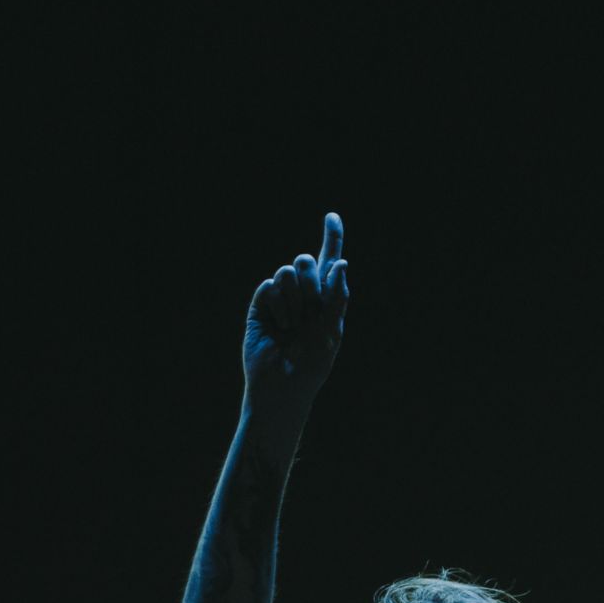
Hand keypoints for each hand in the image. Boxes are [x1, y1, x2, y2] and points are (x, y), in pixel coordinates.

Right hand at [243, 212, 348, 431]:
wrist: (283, 386)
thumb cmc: (312, 364)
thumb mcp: (332, 331)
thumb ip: (338, 296)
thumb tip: (342, 262)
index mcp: (325, 298)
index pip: (329, 261)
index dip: (332, 237)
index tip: (332, 216)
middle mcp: (303, 294)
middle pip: (305, 260)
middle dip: (311, 281)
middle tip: (311, 309)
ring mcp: (281, 298)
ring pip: (287, 271)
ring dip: (294, 299)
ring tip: (293, 325)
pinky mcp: (261, 304)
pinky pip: (269, 286)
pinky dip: (277, 306)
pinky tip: (279, 327)